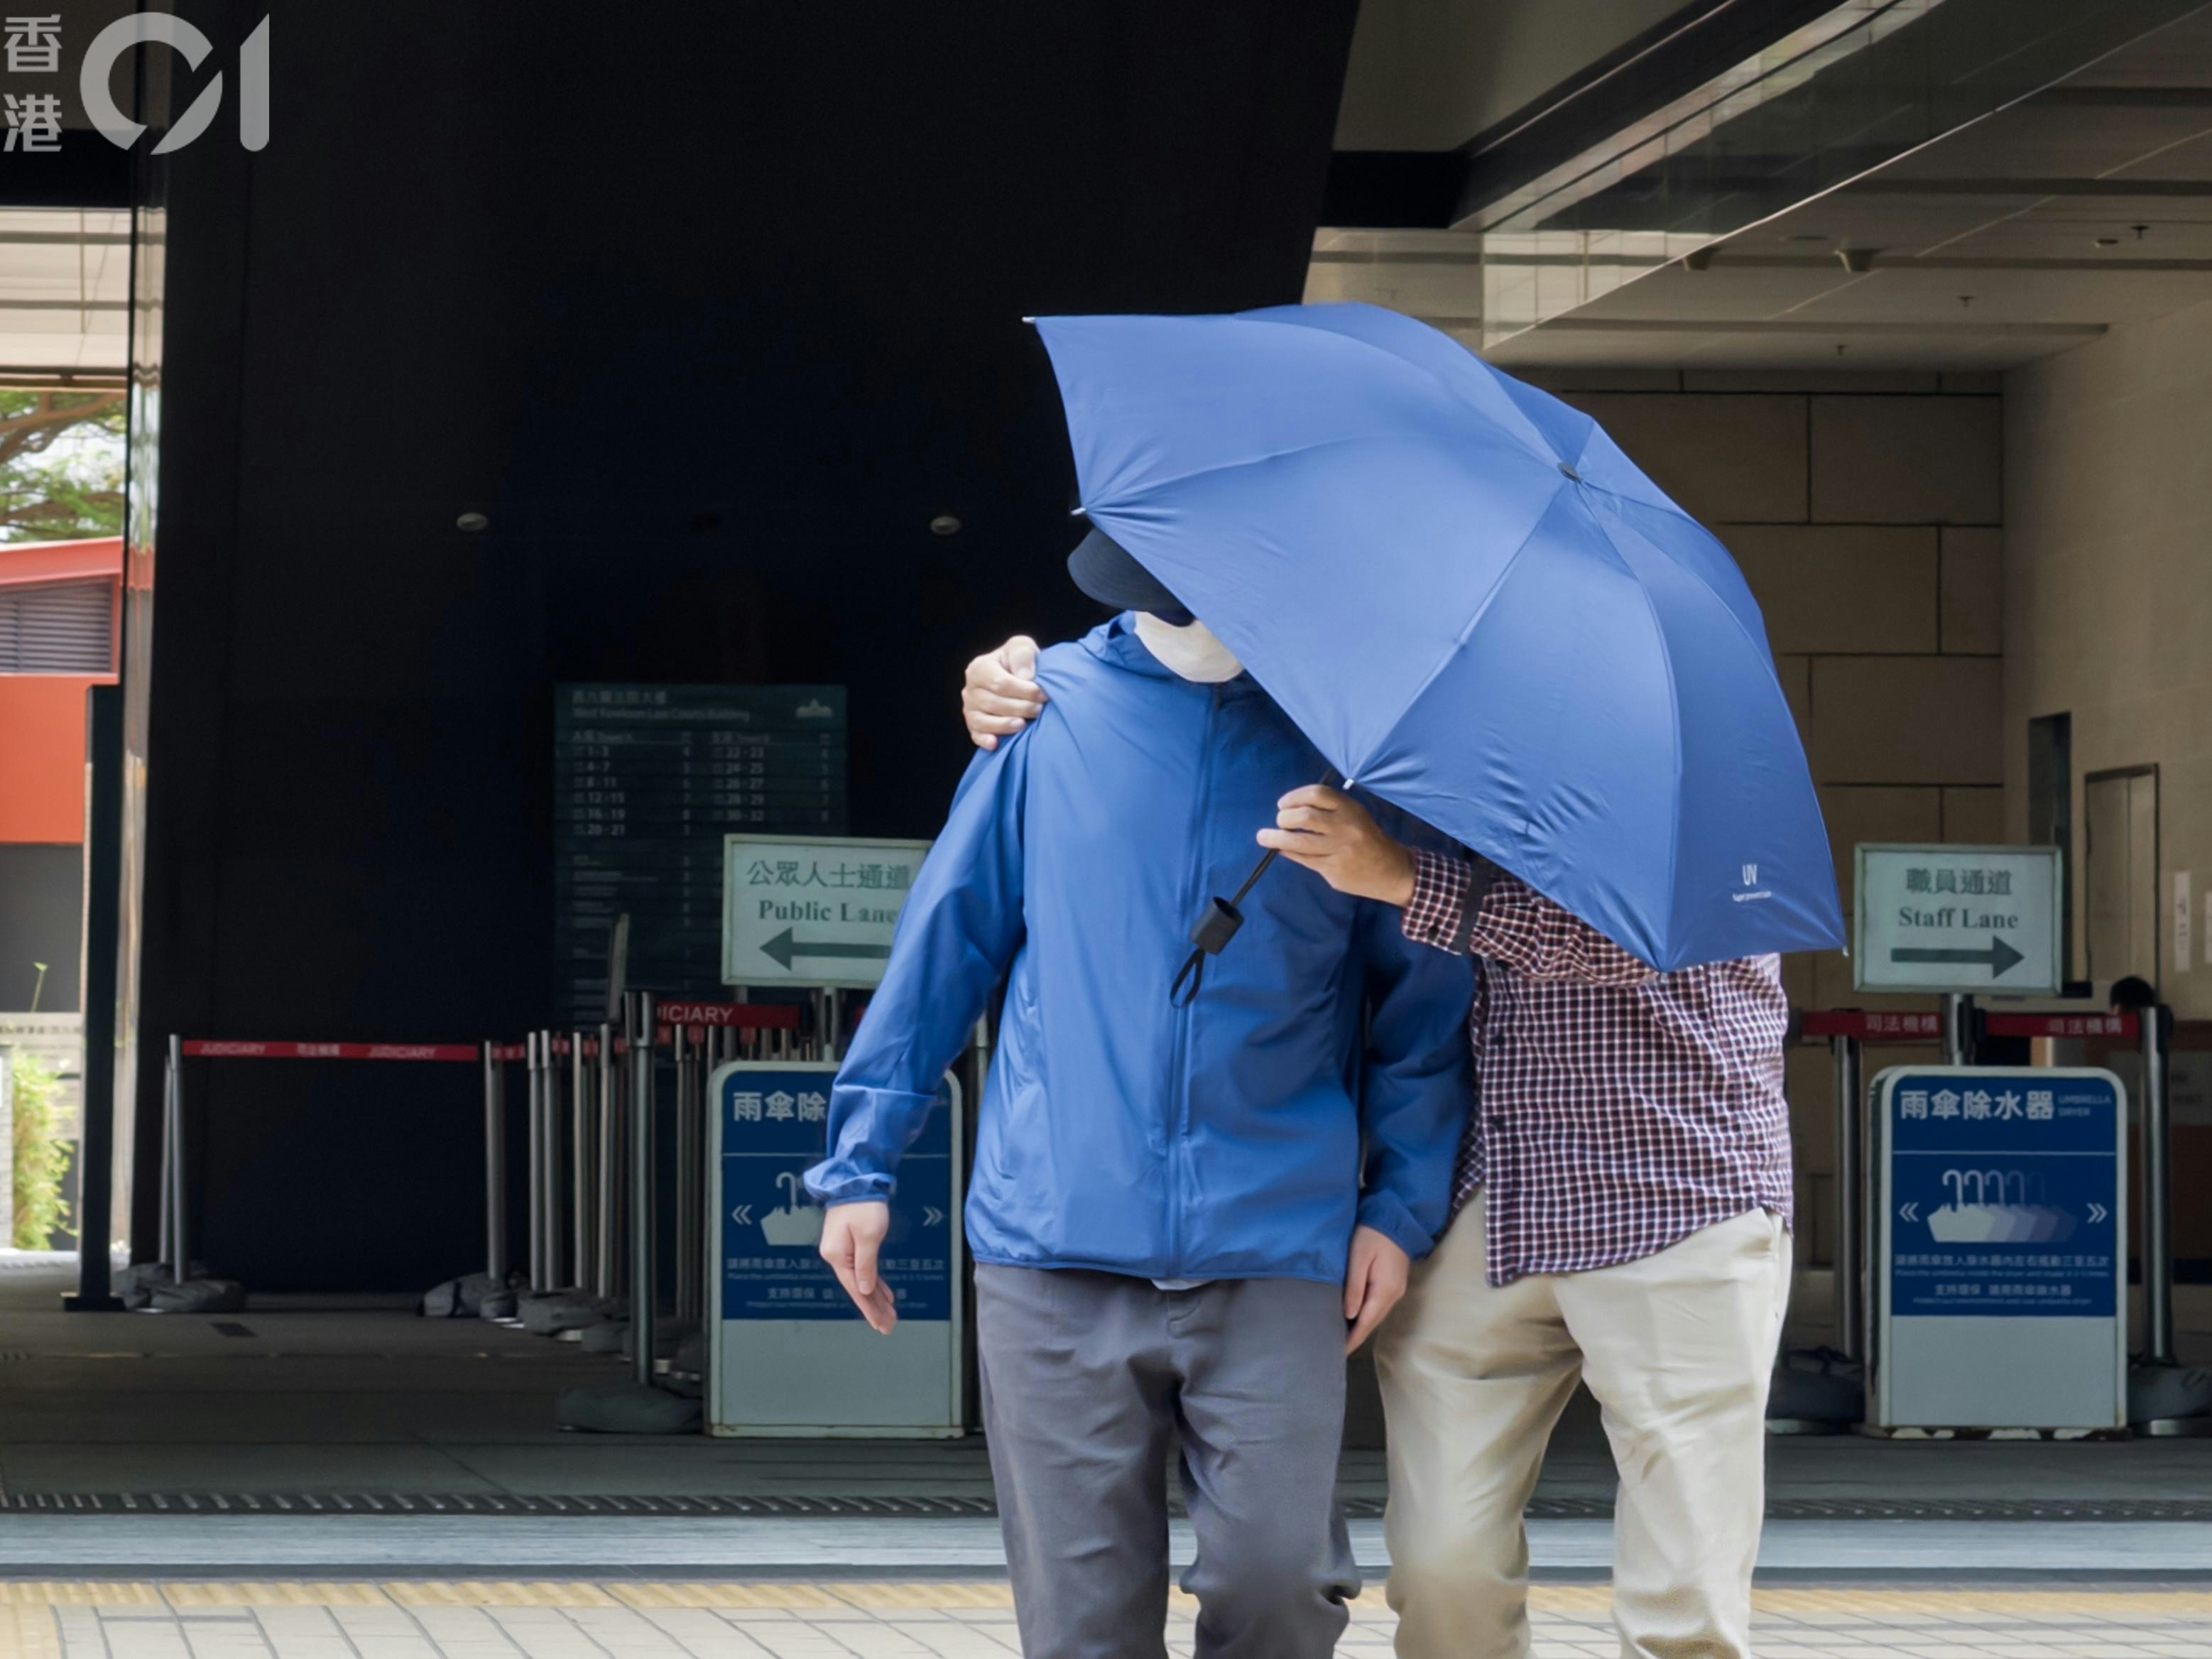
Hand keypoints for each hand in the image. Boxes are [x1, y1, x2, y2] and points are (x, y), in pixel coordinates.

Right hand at [819, 1201, 896, 1332]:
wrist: (856, 1180)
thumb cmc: (864, 1205)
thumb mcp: (869, 1236)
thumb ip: (866, 1266)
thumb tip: (864, 1290)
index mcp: (837, 1256)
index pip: (856, 1289)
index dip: (869, 1308)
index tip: (881, 1324)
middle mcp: (836, 1256)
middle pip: (858, 1288)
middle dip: (875, 1308)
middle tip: (889, 1326)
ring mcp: (842, 1250)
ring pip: (861, 1280)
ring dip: (876, 1297)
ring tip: (890, 1315)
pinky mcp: (849, 1243)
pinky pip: (863, 1268)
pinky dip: (875, 1281)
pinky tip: (884, 1294)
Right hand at [963, 636, 1046, 749]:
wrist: (1018, 677)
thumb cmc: (1020, 662)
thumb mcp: (1022, 647)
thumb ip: (1022, 654)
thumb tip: (1024, 677)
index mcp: (980, 668)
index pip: (1000, 683)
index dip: (1024, 691)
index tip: (1043, 694)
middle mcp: (970, 689)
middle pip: (994, 703)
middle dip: (1020, 708)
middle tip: (1040, 709)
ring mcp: (970, 708)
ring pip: (984, 721)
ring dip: (1005, 725)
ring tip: (1024, 724)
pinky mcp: (973, 725)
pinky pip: (976, 735)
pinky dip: (984, 740)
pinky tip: (996, 743)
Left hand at [1257, 785, 1416, 907]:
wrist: (1390, 870)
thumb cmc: (1366, 838)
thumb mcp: (1354, 816)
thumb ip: (1328, 810)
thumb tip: (1290, 810)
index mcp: (1350, 808)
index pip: (1316, 794)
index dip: (1294, 797)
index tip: (1283, 804)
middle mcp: (1345, 827)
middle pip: (1304, 816)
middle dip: (1284, 818)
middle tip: (1280, 821)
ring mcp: (1339, 849)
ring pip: (1299, 841)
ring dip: (1275, 838)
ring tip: (1263, 837)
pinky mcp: (1333, 869)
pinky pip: (1303, 858)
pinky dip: (1288, 851)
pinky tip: (1283, 849)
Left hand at [1343, 1225, 1410, 1352]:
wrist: (1395, 1217)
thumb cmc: (1372, 1234)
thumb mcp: (1359, 1257)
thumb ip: (1354, 1286)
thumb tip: (1349, 1315)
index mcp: (1384, 1290)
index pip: (1365, 1323)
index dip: (1352, 1339)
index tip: (1337, 1353)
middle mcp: (1393, 1294)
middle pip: (1372, 1322)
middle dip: (1355, 1337)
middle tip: (1335, 1349)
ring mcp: (1396, 1289)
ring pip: (1375, 1315)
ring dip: (1360, 1327)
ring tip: (1342, 1337)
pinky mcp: (1394, 1283)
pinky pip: (1378, 1305)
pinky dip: (1366, 1315)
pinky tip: (1355, 1317)